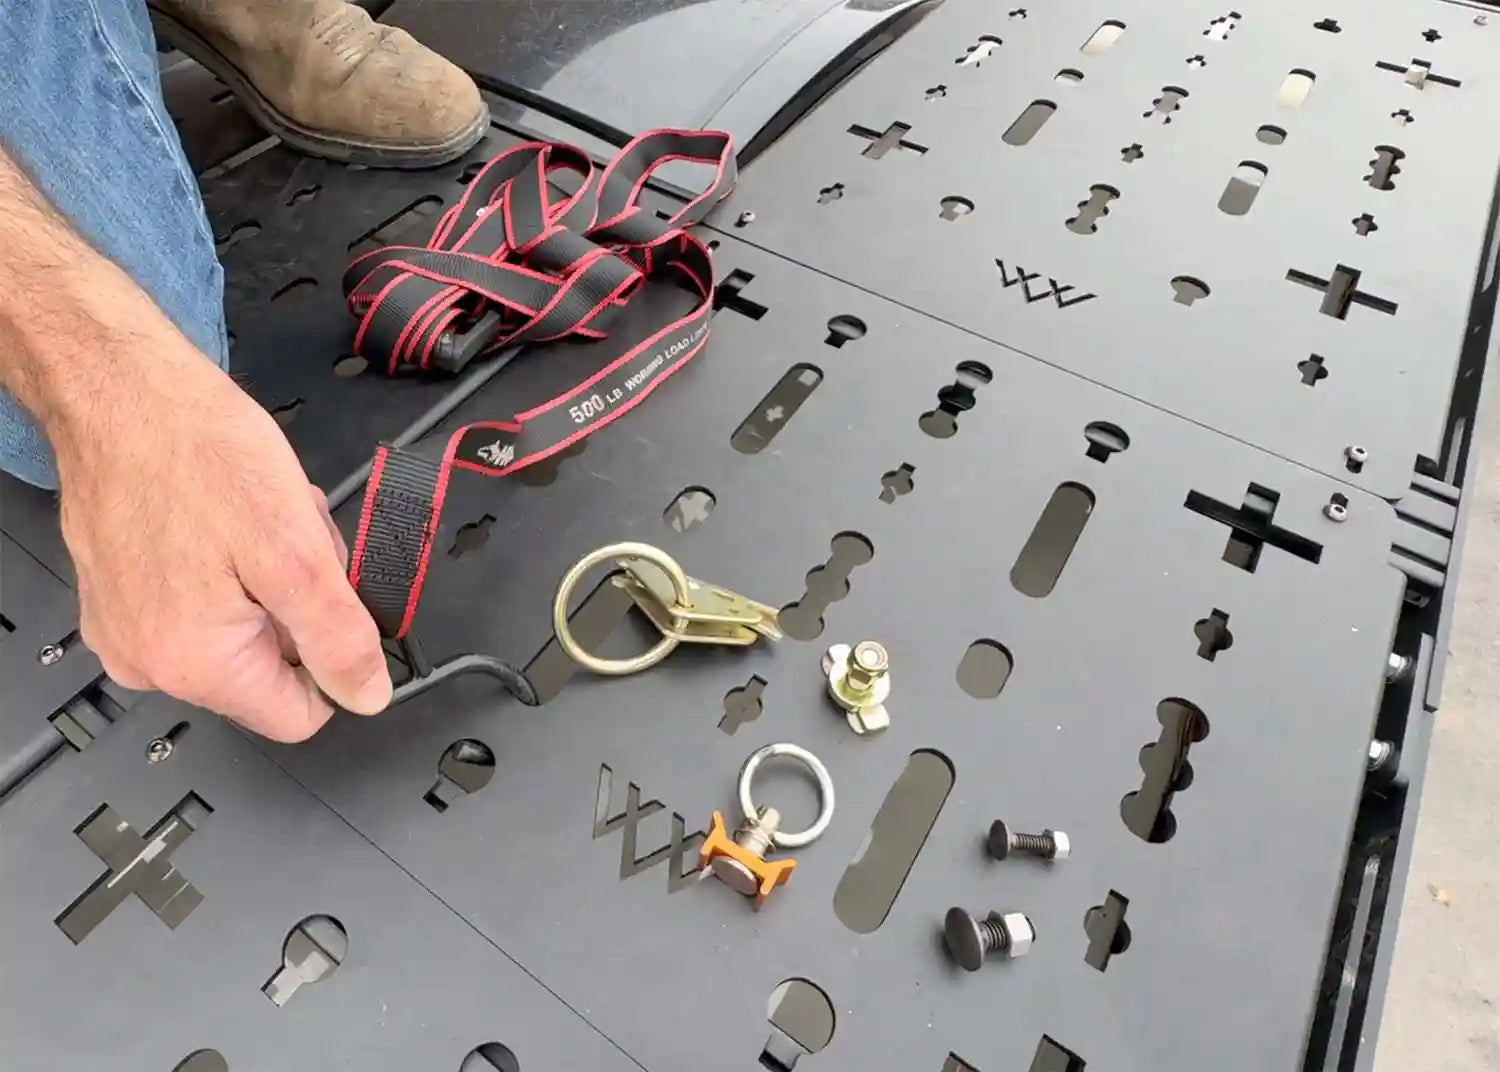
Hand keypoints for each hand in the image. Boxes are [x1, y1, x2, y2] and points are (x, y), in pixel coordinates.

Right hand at [51, 338, 390, 741]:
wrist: (118, 388)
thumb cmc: (194, 449)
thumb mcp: (297, 551)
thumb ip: (338, 636)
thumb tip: (366, 696)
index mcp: (194, 662)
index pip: (299, 716)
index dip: (334, 660)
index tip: (335, 604)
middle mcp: (148, 660)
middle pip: (270, 669)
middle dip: (298, 609)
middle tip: (291, 541)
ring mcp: (126, 629)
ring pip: (242, 633)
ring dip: (269, 584)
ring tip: (255, 522)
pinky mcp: (121, 597)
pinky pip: (204, 605)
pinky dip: (233, 569)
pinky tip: (227, 520)